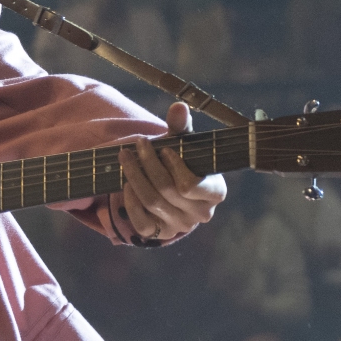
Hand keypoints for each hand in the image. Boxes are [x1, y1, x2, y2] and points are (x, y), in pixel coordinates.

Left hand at [120, 103, 225, 242]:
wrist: (176, 190)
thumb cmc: (185, 162)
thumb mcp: (186, 144)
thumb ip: (182, 127)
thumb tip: (178, 106)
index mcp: (215, 193)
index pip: (190, 185)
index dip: (173, 166)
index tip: (163, 148)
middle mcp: (201, 214)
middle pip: (165, 189)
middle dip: (147, 164)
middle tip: (136, 144)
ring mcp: (180, 226)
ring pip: (151, 202)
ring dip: (134, 177)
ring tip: (125, 157)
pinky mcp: (160, 234)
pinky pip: (140, 222)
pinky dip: (130, 201)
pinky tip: (126, 184)